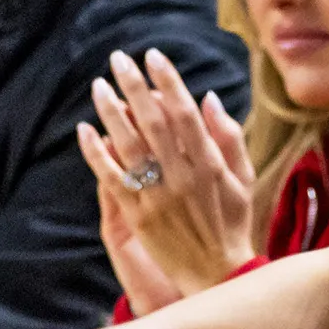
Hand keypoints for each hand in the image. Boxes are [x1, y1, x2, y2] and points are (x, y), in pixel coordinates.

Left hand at [79, 48, 254, 305]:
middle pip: (153, 122)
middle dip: (134, 86)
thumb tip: (208, 98)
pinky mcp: (137, 215)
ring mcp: (157, 195)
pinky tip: (85, 131)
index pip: (185, 112)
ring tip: (99, 86)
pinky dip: (96, 153)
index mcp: (210, 164)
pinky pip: (111, 178)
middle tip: (118, 59)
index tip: (154, 56)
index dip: (168, 81)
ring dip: (111, 112)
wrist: (216, 272)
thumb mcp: (243, 178)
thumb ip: (229, 137)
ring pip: (128, 145)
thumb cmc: (233, 222)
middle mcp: (183, 176)